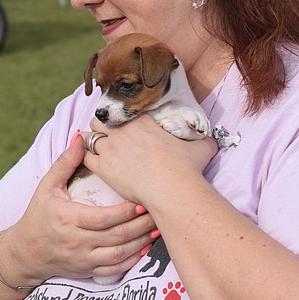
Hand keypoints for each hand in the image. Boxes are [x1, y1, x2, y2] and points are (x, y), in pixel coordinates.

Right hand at [4, 132, 158, 282]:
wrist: (26, 252)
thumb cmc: (39, 215)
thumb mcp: (47, 186)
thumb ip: (65, 163)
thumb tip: (81, 138)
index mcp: (68, 219)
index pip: (102, 218)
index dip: (124, 212)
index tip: (141, 202)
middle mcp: (77, 242)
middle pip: (116, 236)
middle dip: (141, 226)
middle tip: (158, 213)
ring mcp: (83, 259)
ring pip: (118, 254)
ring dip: (141, 243)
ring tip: (157, 229)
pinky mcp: (87, 270)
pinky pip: (114, 270)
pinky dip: (132, 261)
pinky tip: (145, 249)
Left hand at [83, 114, 217, 207]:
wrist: (173, 188)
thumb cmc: (187, 168)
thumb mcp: (202, 148)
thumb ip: (204, 140)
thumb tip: (213, 139)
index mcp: (143, 121)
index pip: (124, 111)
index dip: (121, 118)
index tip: (123, 125)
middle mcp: (124, 130)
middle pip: (103, 120)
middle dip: (103, 126)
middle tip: (107, 137)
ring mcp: (111, 148)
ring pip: (90, 136)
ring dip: (93, 141)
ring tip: (96, 149)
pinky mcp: (103, 167)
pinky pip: (85, 157)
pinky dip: (86, 158)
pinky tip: (90, 162)